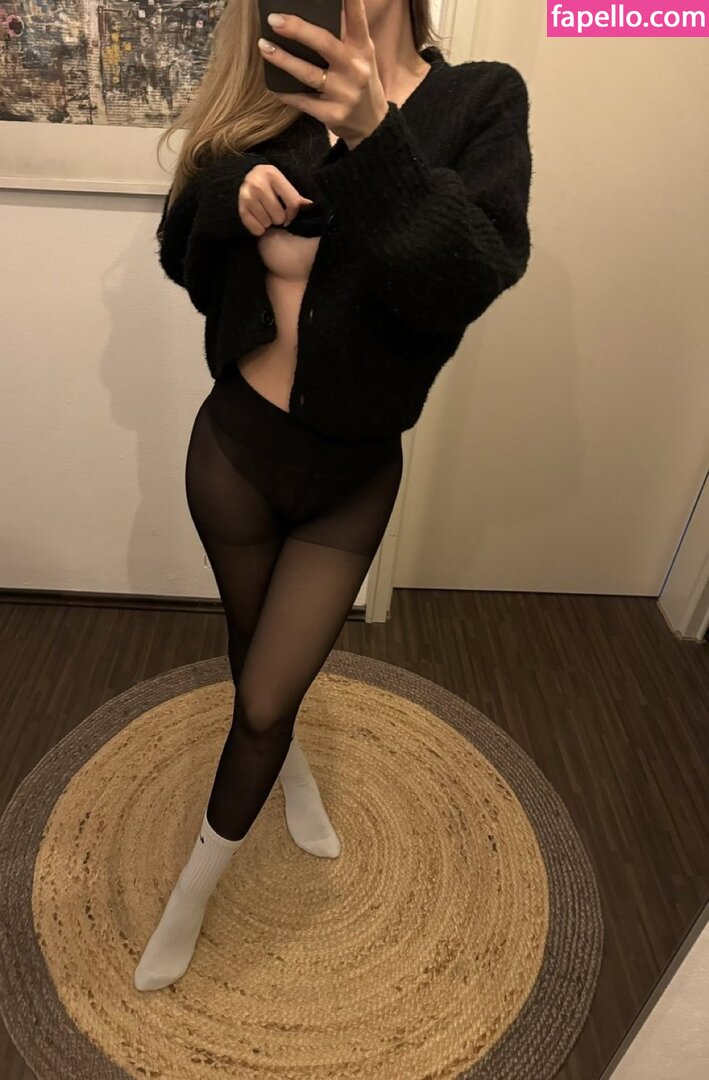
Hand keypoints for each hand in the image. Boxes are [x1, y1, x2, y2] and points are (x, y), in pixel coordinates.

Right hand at [238, 163, 313, 235]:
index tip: (289, 214)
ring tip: (266, 214)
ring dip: (269, 222)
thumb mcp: (282, 184)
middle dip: (279, 218)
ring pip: (267, 223)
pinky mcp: (240, 208)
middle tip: (274, 213)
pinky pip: (256, 229)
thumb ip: (295, 196)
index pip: (293, 202)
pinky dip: (259, 229)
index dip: (293, 213)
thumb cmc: (269, 184)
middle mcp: (258, 183)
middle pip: (279, 216)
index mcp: (272, 174)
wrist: (245, 179)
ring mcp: (247, 196)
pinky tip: (258, 220)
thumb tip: (310, 205)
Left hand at [257, 0, 388, 148]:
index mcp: (363, 48)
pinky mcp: (332, 115)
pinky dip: (285, 92)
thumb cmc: (360, 81)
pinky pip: (302, 101)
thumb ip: (344, 36)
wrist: (371, 126)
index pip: (357, 18)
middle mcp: (355, 69)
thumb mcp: (361, 56)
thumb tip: (310, 13)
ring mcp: (344, 94)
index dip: (350, 0)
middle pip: (324, 44)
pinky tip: (273, 84)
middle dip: (298, 30)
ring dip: (282, 59)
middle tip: (274, 20)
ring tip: (263, 46)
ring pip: (308, 74)